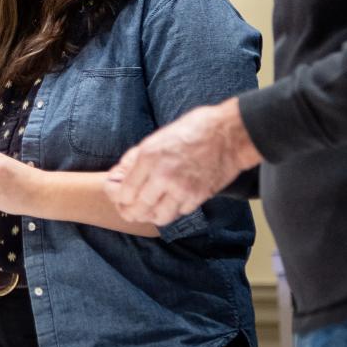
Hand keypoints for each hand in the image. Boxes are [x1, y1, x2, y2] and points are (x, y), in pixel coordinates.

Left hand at [104, 98, 260, 225]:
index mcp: (148, 157)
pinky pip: (179, 213)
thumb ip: (135, 159)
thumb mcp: (156, 138)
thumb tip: (117, 175)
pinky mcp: (198, 197)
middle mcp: (162, 176)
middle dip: (130, 213)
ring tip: (150, 209)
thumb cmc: (193, 130)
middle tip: (130, 211)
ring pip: (158, 217)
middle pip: (138, 210)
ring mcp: (181, 189)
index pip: (124, 193)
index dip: (118, 199)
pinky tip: (170, 202)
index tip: (120, 199)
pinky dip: (172, 210)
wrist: (229, 134)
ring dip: (151, 215)